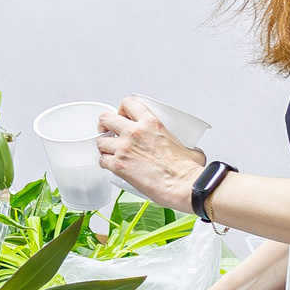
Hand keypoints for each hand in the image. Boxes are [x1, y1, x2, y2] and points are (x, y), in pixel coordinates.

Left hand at [96, 97, 207, 211]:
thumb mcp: (188, 148)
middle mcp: (134, 132)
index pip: (129, 103)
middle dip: (105, 125)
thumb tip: (189, 151)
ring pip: (100, 141)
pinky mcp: (118, 165)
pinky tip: (113, 167)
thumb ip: (184, 145)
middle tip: (108, 132)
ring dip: (105, 147)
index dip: (122, 110)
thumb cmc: (187, 170)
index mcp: (152, 124)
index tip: (123, 116)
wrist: (183, 186)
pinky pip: (102, 161)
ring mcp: (124, 148)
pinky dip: (106, 164)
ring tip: (112, 153)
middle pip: (106, 118)